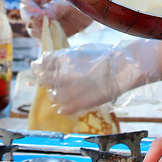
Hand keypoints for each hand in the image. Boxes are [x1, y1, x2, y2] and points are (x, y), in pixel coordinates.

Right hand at [21, 0, 92, 38]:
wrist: (94, 7)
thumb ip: (57, 6)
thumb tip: (44, 16)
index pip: (27, 2)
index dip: (29, 10)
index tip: (39, 16)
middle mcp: (41, 9)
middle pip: (29, 19)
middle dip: (34, 24)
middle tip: (45, 27)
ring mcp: (47, 22)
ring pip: (36, 31)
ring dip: (42, 34)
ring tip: (52, 34)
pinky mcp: (54, 33)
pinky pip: (47, 39)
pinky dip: (50, 42)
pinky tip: (56, 41)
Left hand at [34, 39, 161, 115]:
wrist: (120, 69)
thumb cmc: (103, 57)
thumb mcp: (79, 51)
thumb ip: (63, 58)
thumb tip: (53, 62)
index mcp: (59, 60)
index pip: (41, 65)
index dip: (45, 67)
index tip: (49, 68)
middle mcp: (58, 75)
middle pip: (44, 80)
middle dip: (50, 80)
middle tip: (61, 80)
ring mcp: (66, 92)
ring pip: (53, 96)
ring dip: (58, 94)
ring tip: (71, 91)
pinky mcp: (75, 105)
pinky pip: (62, 109)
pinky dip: (65, 107)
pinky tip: (73, 103)